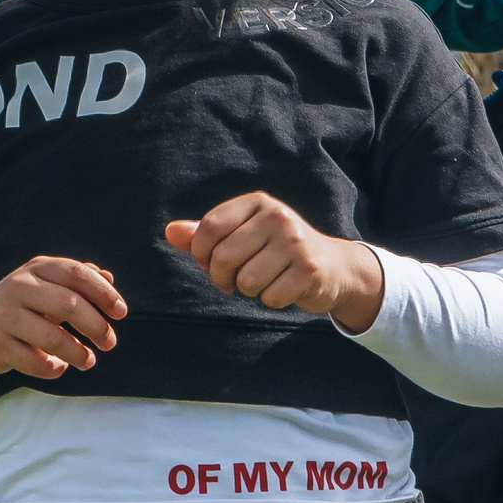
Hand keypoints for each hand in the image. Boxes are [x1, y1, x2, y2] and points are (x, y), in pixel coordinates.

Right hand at [0, 259, 126, 392]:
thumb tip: (108, 277)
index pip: (77, 274)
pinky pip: (36, 362)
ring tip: (89, 360)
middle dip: (96, 326)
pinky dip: (54, 369)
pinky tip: (59, 367)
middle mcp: (19, 287)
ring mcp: (5, 316)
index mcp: (37, 268)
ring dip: (78, 353)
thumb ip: (76, 279)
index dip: (103, 293)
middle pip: (69, 305)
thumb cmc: (21, 305)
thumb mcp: (45, 284)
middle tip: (110, 342)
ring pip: (53, 338)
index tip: (121, 313)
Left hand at [167, 194, 384, 331]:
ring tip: (264, 281)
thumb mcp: (242, 235)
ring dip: (249, 290)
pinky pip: (270, 297)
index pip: (209, 228)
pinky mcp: (310, 269)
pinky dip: (272, 300)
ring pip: (246, 280)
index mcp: (257, 203)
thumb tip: (169, 231)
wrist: (333, 266)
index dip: (201, 254)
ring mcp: (296, 242)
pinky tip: (285, 288)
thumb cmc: (276, 251)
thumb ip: (205, 234)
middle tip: (236, 280)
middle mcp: (278, 217)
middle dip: (223, 278)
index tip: (210, 262)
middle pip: (224, 257)